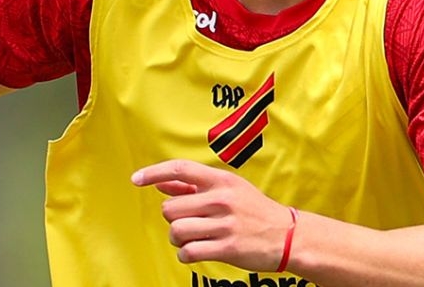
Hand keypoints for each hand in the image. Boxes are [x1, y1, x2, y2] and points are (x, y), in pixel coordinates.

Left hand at [132, 159, 292, 271]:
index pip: (180, 169)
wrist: (287, 236)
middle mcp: (221, 199)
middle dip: (173, 218)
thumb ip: (193, 186)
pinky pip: (188, 252)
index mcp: (221, 180)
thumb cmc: (254, 210)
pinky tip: (195, 251)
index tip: (136, 179)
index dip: (153, 172)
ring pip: (176, 231)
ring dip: (178, 238)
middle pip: (171, 208)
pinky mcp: (227, 248)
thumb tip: (160, 182)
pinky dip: (186, 254)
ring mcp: (224, 224)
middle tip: (188, 221)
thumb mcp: (229, 189)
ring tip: (192, 237)